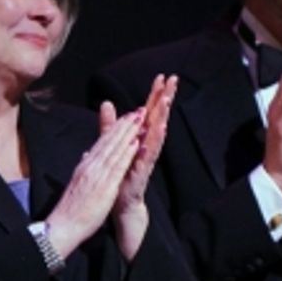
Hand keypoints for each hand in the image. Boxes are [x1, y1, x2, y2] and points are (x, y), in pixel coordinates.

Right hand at [45, 110, 143, 260]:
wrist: (63, 225)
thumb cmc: (72, 208)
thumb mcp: (78, 183)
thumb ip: (84, 168)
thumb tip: (86, 155)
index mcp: (85, 166)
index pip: (101, 144)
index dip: (115, 129)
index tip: (126, 117)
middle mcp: (90, 166)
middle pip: (108, 141)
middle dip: (124, 125)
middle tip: (138, 111)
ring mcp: (97, 175)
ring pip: (114, 149)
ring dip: (127, 133)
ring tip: (139, 119)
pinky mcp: (104, 186)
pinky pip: (117, 166)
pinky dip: (126, 153)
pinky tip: (136, 143)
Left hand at [105, 73, 177, 212]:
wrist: (121, 203)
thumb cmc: (120, 175)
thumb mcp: (112, 144)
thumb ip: (110, 125)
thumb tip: (107, 103)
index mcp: (139, 137)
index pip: (148, 111)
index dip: (155, 94)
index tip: (162, 76)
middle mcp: (147, 144)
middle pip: (157, 116)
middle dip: (165, 98)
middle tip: (174, 80)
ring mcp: (147, 156)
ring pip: (157, 132)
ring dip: (162, 115)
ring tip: (167, 100)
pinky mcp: (143, 169)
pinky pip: (150, 153)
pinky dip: (155, 141)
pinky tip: (159, 129)